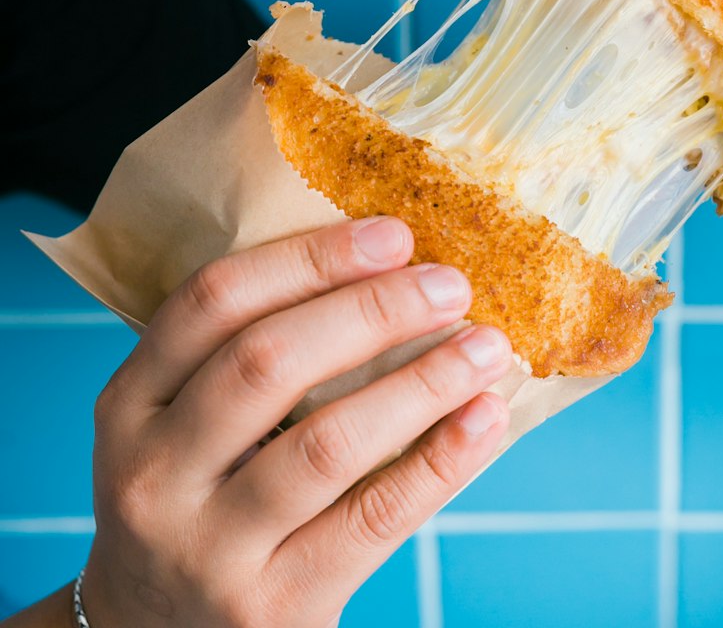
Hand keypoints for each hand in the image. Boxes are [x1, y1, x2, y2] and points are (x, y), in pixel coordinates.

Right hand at [82, 217, 510, 626]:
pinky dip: (441, 461)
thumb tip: (390, 272)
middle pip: (269, 361)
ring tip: (488, 346)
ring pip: (328, 442)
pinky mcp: (273, 606)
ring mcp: (209, 547)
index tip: (393, 234)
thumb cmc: (199, 495)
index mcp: (132, 403)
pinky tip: (484, 418)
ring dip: (423, 382)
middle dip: (374, 310)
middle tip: (450, 284)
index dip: (309, 258)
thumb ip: (250, 356)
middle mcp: (155, 472)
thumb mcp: (185, 423)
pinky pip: (373, 518)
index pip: (214, 300)